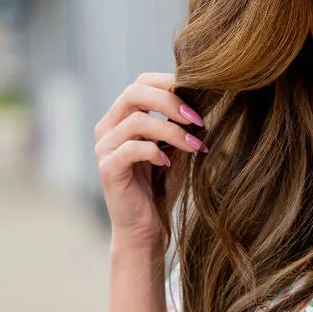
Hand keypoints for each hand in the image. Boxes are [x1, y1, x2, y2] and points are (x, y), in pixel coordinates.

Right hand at [93, 72, 206, 243]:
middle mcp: (108, 127)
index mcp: (123, 117)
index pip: (141, 83)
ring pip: (137, 121)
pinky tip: (169, 163)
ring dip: (171, 131)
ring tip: (195, 145)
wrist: (144, 228)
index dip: (169, 83)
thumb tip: (207, 102)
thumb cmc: (160, 188)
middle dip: (170, 102)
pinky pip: (131, 149)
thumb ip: (181, 127)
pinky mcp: (108, 168)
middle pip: (134, 92)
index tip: (199, 96)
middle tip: (198, 120)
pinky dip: (154, 151)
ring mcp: (105, 147)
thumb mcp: (175, 151)